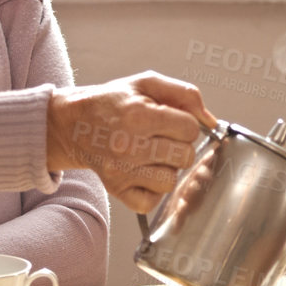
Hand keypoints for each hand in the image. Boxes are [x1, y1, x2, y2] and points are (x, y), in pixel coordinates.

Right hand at [47, 72, 215, 214]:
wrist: (73, 123)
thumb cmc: (113, 102)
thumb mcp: (146, 84)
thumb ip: (184, 94)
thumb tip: (211, 121)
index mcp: (139, 114)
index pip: (190, 128)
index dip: (185, 124)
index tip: (172, 122)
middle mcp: (129, 145)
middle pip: (185, 156)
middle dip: (179, 146)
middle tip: (161, 138)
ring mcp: (121, 170)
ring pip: (171, 180)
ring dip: (167, 168)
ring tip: (150, 154)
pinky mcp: (115, 188)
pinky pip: (150, 202)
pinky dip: (151, 191)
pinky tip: (143, 173)